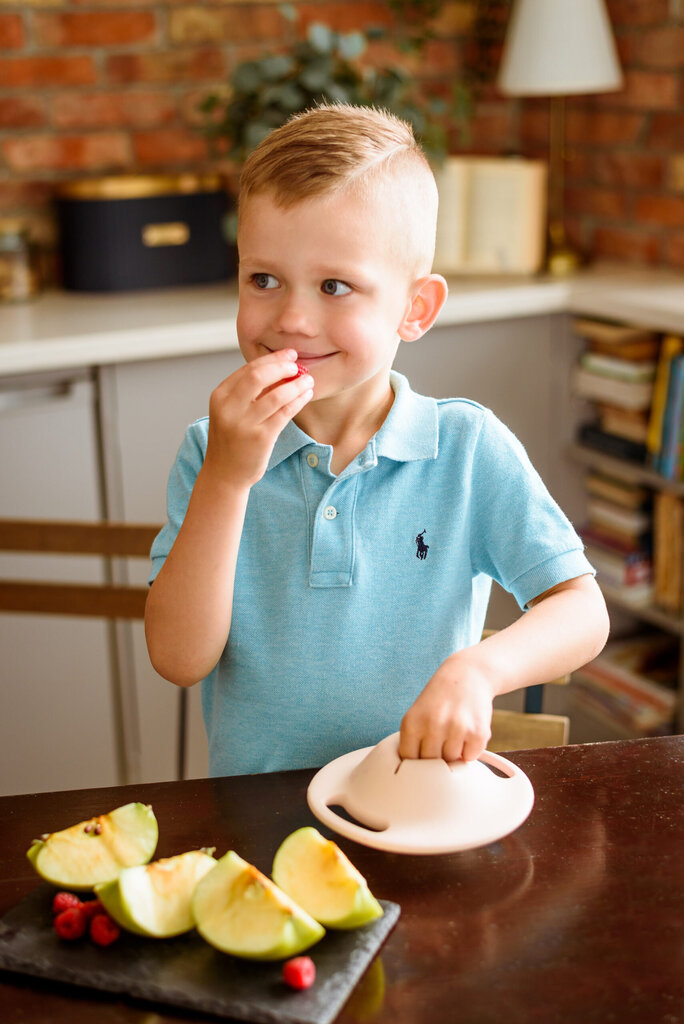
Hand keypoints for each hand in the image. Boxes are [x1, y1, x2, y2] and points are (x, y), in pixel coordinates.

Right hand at [203, 349, 312, 488]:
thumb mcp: (230, 411)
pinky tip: (306, 396)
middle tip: (298, 366)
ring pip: (276, 395)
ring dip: (296, 384)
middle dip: (282, 367)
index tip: (289, 354)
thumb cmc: (231, 440)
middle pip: (259, 376)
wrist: (224, 474)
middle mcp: (229, 408)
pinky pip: (284, 413)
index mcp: (220, 396)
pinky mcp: (260, 438)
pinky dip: (298, 401)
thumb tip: (279, 368)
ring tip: (308, 381)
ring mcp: (244, 424)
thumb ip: (247, 392)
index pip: (248, 369)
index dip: (272, 359)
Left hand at [398, 654, 494, 762]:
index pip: (409, 760)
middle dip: (435, 758)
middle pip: (430, 764)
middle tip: (440, 742)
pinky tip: (467, 732)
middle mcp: (433, 725)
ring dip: (454, 753)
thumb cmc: (439, 700)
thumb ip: (413, 742)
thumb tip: (416, 776)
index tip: (421, 758)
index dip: (416, 761)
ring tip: (454, 733)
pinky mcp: (478, 733)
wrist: (467, 675)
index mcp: (412, 722)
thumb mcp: (417, 714)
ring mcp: (456, 729)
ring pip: (451, 761)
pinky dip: (469, 750)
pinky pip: (470, 758)